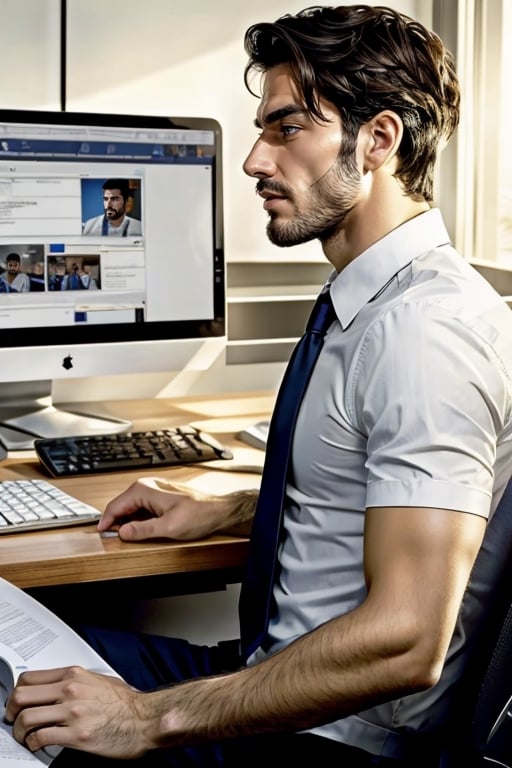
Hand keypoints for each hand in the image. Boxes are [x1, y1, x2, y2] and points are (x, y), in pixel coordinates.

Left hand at [5, 667, 151, 758]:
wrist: (144, 719)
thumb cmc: (126, 702)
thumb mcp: (99, 680)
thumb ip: (76, 682)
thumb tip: (58, 690)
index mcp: (74, 675)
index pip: (30, 678)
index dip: (17, 692)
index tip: (16, 702)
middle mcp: (70, 690)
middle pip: (22, 697)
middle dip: (11, 711)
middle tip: (12, 720)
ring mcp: (72, 713)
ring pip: (26, 719)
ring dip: (19, 731)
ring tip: (24, 737)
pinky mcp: (76, 736)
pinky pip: (41, 738)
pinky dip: (34, 744)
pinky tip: (38, 745)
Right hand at [97, 477, 231, 540]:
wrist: (216, 510)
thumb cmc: (198, 515)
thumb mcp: (169, 527)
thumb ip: (144, 530)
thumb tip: (122, 532)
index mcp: (144, 490)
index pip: (115, 506)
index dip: (105, 522)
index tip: (100, 534)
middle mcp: (146, 487)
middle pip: (120, 506)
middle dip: (115, 522)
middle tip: (112, 539)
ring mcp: (152, 491)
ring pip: (129, 508)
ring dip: (125, 522)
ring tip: (126, 537)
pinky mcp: (158, 498)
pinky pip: (139, 509)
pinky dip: (135, 520)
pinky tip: (140, 530)